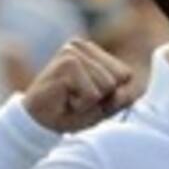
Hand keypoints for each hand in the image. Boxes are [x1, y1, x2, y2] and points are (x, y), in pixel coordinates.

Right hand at [22, 39, 137, 132]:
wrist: (36, 122)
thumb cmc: (70, 112)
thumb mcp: (103, 106)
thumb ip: (122, 96)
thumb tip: (132, 90)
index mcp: (92, 52)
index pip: (126, 74)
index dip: (112, 95)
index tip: (89, 98)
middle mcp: (82, 46)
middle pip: (119, 79)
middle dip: (102, 98)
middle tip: (77, 99)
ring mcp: (73, 51)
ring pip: (107, 86)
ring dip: (90, 102)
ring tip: (70, 99)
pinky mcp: (68, 63)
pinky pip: (93, 94)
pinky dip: (82, 104)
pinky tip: (64, 99)